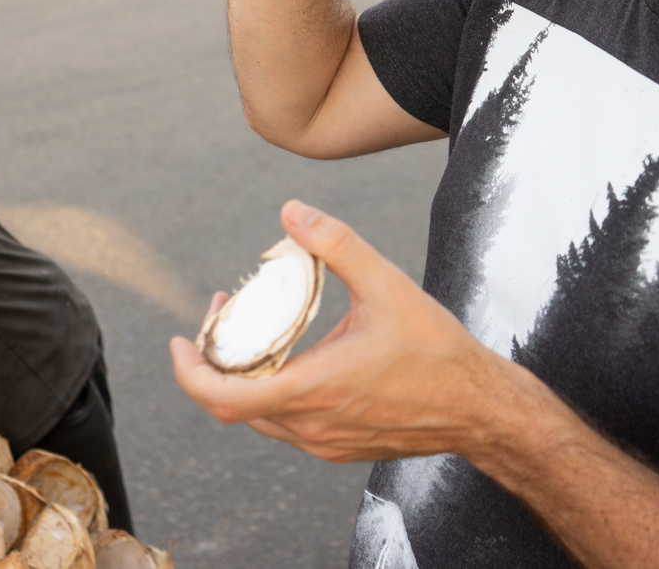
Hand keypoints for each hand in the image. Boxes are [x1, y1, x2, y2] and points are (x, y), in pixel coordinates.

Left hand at [171, 201, 557, 464]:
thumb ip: (336, 243)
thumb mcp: (386, 284)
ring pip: (258, 417)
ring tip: (252, 330)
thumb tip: (291, 211)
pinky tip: (290, 357)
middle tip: (221, 315)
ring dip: (241, 378)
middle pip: (231, 405)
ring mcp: (323, 442)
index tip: (180, 340)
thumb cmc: (436, 350)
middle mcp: (310, 425)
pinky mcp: (338, 448)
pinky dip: (270, 393)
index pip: (221, 397)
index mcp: (311, 389)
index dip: (188, 371)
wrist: (479, 408)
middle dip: (213, 360)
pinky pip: (285, 424)